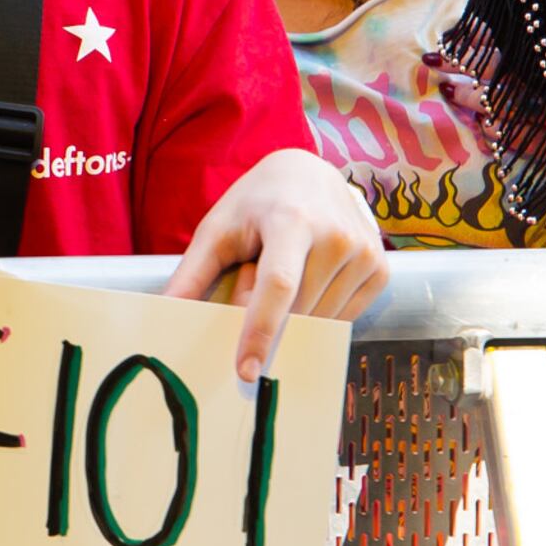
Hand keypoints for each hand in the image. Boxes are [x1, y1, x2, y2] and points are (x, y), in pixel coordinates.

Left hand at [164, 149, 386, 384]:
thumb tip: (165, 315)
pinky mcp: (380, 268)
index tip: (246, 371)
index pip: (278, 286)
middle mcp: (336, 235)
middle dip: (269, 318)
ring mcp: (365, 253)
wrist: (310, 174)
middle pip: (298, 310)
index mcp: (292, 220)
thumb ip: (192, 273)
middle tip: (252, 282)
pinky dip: (318, 314)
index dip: (260, 331)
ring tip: (283, 270)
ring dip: (294, 315)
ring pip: (321, 320)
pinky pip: (343, 317)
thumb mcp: (218, 228)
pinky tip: (308, 281)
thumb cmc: (256, 204)